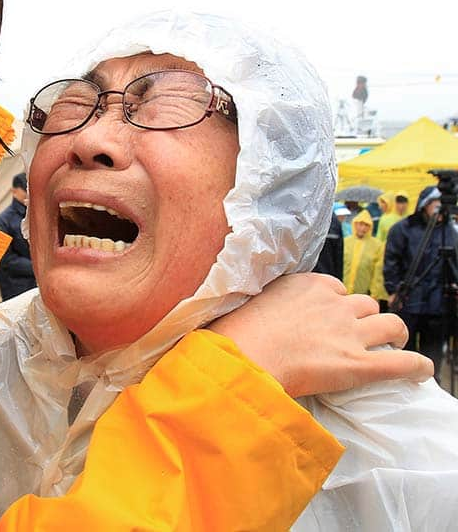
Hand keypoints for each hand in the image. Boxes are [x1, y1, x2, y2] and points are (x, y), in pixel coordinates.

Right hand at [208, 273, 432, 397]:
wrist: (240, 358)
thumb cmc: (234, 334)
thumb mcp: (249, 301)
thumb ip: (269, 302)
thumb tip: (263, 313)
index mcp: (307, 285)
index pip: (335, 289)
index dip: (334, 304)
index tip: (327, 317)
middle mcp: (333, 304)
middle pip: (365, 304)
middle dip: (364, 317)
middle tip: (357, 334)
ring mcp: (349, 333)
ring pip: (390, 325)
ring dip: (392, 334)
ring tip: (390, 345)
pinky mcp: (358, 364)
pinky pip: (402, 362)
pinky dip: (416, 366)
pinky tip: (421, 371)